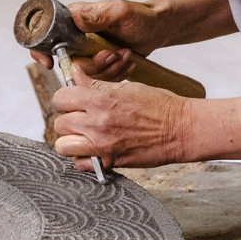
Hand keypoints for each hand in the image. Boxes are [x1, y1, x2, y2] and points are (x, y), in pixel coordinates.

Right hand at [27, 0, 165, 81]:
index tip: (51, 62)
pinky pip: (98, 79)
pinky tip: (126, 62)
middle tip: (111, 55)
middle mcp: (77, 35)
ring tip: (124, 56)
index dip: (44, 51)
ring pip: (85, 74)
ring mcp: (88, 51)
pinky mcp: (98, 63)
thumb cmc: (141, 16)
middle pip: (69, 62)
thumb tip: (75, 17)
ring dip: (107, 70)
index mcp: (74, 19)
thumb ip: (97, 15)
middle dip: (92, 64)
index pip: (47, 35)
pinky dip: (114, 75)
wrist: (157, 28)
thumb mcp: (120, 12)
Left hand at [51, 78, 192, 169]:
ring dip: (70, 139)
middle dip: (67, 118)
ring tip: (82, 135)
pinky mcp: (109, 162)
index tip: (72, 99)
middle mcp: (97, 123)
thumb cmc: (159, 105)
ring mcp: (102, 145)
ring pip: (63, 145)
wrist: (181, 128)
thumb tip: (77, 75)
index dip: (66, 97)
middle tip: (80, 117)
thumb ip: (97, 85)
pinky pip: (79, 164)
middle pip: (60, 122)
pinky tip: (92, 150)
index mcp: (101, 100)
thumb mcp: (127, 87)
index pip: (61, 97)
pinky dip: (82, 158)